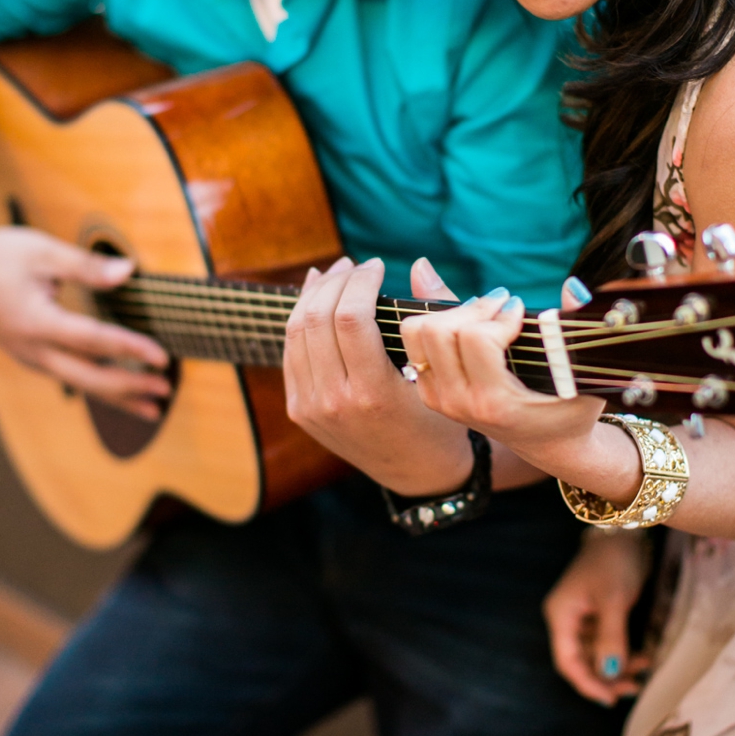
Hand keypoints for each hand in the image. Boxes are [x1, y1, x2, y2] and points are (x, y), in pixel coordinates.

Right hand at [0, 226, 170, 419]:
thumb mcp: (42, 250)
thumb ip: (87, 265)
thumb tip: (129, 271)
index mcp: (36, 321)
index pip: (92, 340)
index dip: (130, 349)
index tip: (162, 356)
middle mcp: (33, 348)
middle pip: (87, 378)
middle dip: (129, 388)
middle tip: (165, 391)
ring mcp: (31, 357)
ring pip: (80, 384)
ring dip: (118, 396)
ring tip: (154, 408)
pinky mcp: (33, 357)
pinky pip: (71, 377)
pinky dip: (100, 386)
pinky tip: (124, 392)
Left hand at [283, 253, 475, 491]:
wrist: (416, 472)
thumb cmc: (439, 420)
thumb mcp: (442, 373)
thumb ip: (431, 315)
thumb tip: (417, 263)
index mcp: (373, 394)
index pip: (352, 318)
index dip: (361, 281)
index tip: (376, 265)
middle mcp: (335, 402)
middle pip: (318, 319)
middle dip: (337, 281)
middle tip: (356, 265)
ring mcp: (311, 408)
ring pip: (297, 331)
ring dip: (314, 294)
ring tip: (337, 273)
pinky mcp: (299, 409)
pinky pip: (291, 351)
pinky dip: (300, 319)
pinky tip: (316, 297)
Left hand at [399, 274, 640, 496]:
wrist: (549, 446)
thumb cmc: (572, 409)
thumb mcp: (581, 373)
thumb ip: (574, 327)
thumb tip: (572, 286)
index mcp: (495, 402)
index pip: (476, 337)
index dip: (500, 315)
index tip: (520, 310)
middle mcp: (460, 402)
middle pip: (437, 330)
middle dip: (472, 308)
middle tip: (500, 304)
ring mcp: (440, 400)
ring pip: (416, 332)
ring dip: (449, 313)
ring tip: (482, 313)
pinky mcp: (430, 394)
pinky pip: (413, 344)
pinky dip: (436, 325)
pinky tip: (468, 325)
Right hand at [543, 530, 651, 705]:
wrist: (625, 532)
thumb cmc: (614, 562)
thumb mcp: (613, 600)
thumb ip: (610, 639)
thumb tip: (609, 674)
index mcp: (561, 615)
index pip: (567, 661)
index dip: (586, 683)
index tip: (609, 698)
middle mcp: (568, 619)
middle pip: (581, 661)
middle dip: (606, 677)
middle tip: (632, 688)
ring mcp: (583, 617)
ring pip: (596, 655)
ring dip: (618, 666)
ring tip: (644, 669)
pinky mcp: (599, 614)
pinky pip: (607, 643)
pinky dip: (623, 653)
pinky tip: (643, 657)